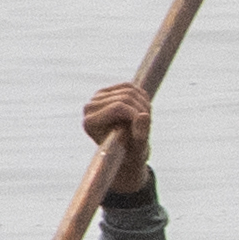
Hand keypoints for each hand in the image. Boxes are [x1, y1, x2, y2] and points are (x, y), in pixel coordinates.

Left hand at [78, 80, 155, 198]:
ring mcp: (97, 97)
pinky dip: (141, 97)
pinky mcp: (106, 91)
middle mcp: (89, 107)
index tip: (146, 128)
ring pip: (129, 90)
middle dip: (142, 109)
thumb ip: (141, 134)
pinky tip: (143, 111)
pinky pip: (129, 86)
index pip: (118, 107)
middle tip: (148, 124)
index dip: (136, 114)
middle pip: (125, 97)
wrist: (125, 151)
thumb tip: (144, 115)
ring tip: (146, 120)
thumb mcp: (137, 148)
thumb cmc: (130, 153)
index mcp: (90, 122)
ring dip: (144, 104)